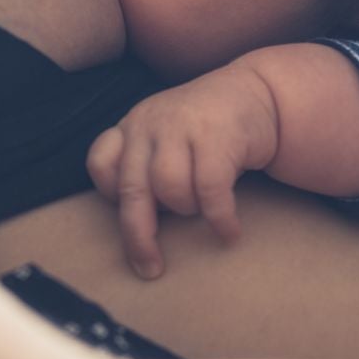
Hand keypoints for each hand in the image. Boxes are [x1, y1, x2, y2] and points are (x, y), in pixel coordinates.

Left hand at [86, 61, 279, 278]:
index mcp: (132, 127)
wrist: (257, 92)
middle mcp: (149, 123)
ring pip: (170, 189)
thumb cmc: (207, 130)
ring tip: (204, 210)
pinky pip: (210, 190)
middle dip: (139, 236)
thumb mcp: (166, 138)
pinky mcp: (216, 135)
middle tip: (150, 267)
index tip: (131, 213)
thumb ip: (146, 167)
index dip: (111, 195)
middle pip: (132, 189)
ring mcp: (181, 126)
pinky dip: (220, 218)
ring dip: (188, 210)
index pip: (101, 164)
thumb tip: (136, 229)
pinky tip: (229, 231)